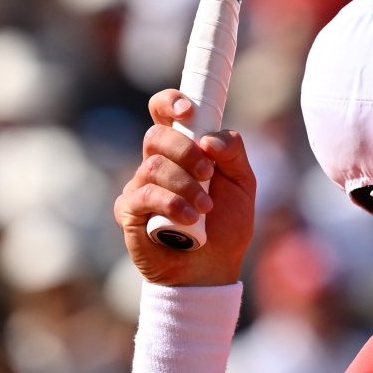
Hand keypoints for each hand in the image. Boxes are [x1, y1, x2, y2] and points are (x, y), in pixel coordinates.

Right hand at [115, 90, 256, 287]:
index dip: (169, 102)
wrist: (212, 269)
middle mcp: (157, 163)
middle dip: (186, 151)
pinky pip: (143, 196)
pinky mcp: (129, 212)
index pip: (163, 112)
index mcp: (182, 149)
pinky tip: (188, 220)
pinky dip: (170, 204)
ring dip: (184, 186)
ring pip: (153, 166)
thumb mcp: (243, 184)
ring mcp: (140, 186)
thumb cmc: (226, 226)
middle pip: (157, 135)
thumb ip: (234, 152)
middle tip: (208, 174)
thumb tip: (209, 139)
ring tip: (204, 210)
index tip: (187, 110)